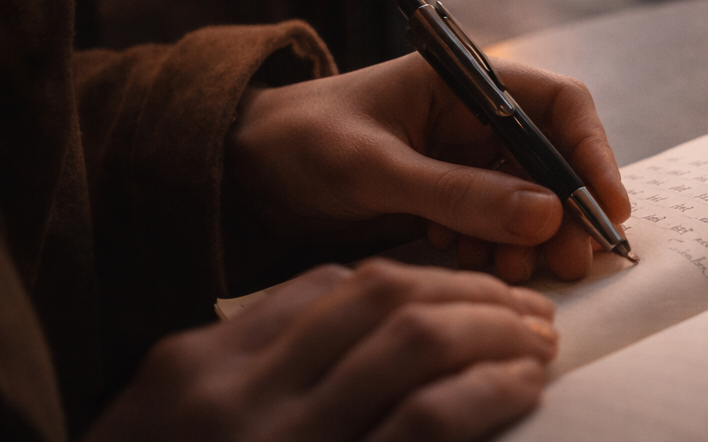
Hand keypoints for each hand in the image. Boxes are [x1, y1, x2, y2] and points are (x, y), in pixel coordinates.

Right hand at [86, 261, 556, 441]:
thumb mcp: (170, 427)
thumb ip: (244, 374)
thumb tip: (349, 324)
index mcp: (195, 367)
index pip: (324, 287)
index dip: (413, 281)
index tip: (461, 295)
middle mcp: (238, 394)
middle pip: (380, 297)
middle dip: (467, 290)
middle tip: (525, 302)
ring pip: (414, 341)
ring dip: (493, 328)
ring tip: (537, 337)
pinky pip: (427, 418)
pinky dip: (489, 389)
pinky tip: (522, 385)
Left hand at [229, 53, 630, 281]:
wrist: (241, 170)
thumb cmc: (299, 143)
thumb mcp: (374, 167)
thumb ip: (457, 192)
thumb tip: (545, 214)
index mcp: (466, 80)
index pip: (557, 103)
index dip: (591, 151)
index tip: (606, 206)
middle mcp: (476, 116)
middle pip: (553, 158)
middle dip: (566, 209)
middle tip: (573, 261)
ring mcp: (464, 159)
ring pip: (530, 198)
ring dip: (532, 237)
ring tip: (512, 270)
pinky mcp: (449, 197)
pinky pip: (497, 224)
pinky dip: (496, 248)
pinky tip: (470, 261)